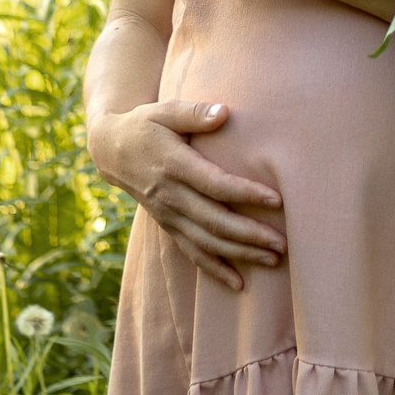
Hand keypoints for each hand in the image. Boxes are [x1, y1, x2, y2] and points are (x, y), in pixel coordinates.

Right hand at [89, 99, 286, 289]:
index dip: (245, 193)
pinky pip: (191, 252)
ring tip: (273, 260)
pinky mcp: (167, 226)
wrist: (111, 150)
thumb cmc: (145, 124)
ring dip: (240, 254)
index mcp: (174, 165)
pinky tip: (239, 283)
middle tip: (282, 242)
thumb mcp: (164, 110)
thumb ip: (194, 113)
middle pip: (214, 221)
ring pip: (206, 242)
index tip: (276, 200)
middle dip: (250, 234)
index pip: (215, 184)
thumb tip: (224, 112)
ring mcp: (168, 215)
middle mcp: (170, 195)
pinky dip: (215, 269)